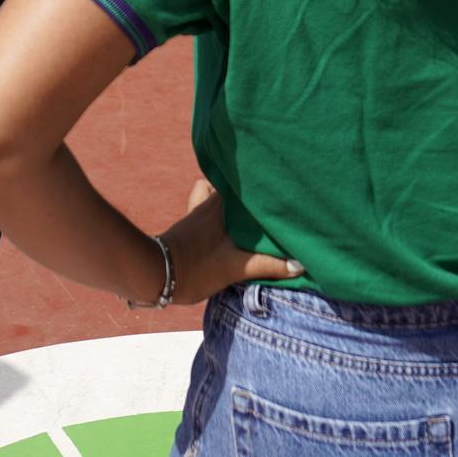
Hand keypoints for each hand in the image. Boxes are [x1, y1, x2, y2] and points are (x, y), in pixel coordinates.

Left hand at [157, 179, 303, 304]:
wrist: (157, 274)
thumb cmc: (196, 267)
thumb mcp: (237, 267)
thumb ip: (269, 265)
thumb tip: (300, 265)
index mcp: (224, 203)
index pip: (248, 182)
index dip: (266, 183)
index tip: (284, 187)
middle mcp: (211, 199)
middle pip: (238, 187)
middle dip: (255, 192)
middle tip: (276, 203)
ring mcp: (200, 208)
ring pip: (224, 193)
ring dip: (239, 200)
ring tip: (257, 211)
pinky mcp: (192, 220)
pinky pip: (209, 201)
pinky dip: (220, 206)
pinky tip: (232, 220)